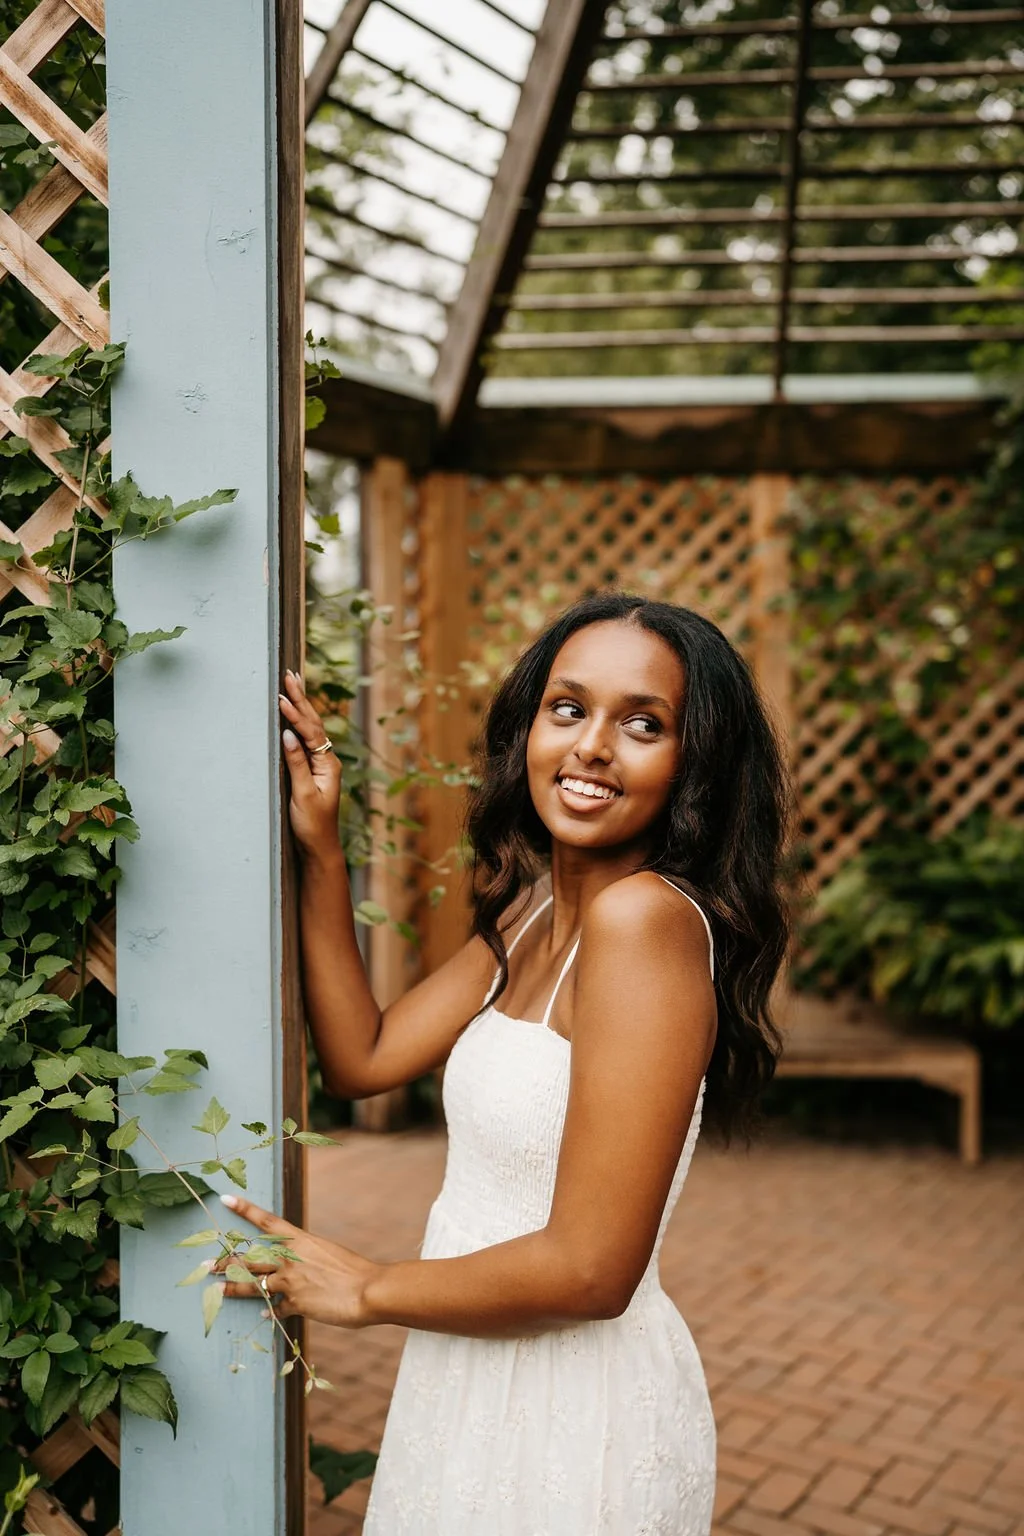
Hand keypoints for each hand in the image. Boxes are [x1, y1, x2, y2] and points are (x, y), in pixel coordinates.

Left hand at [215, 1194, 376, 1327]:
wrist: (368, 1290)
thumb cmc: (354, 1270)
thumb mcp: (328, 1253)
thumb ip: (308, 1258)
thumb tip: (299, 1266)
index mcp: (301, 1240)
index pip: (267, 1220)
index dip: (245, 1210)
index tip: (226, 1200)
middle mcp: (291, 1259)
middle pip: (250, 1257)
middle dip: (227, 1260)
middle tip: (207, 1264)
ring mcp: (291, 1281)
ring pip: (254, 1283)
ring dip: (233, 1287)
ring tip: (218, 1288)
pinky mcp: (295, 1303)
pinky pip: (276, 1307)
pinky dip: (271, 1310)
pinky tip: (265, 1313)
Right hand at [278, 670, 342, 856]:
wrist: (319, 847)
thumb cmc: (312, 825)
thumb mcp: (303, 794)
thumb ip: (296, 763)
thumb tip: (287, 734)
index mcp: (328, 764)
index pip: (311, 732)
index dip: (295, 715)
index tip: (280, 697)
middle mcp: (327, 760)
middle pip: (313, 723)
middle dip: (300, 699)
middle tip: (290, 675)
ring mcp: (321, 764)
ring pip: (310, 729)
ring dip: (300, 706)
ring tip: (293, 684)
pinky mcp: (312, 770)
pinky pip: (305, 740)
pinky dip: (298, 723)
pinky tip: (293, 713)